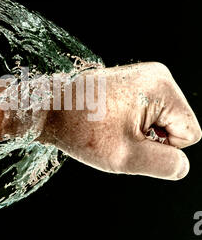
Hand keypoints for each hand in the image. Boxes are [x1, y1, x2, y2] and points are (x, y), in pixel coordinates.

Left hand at [38, 62, 201, 180]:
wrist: (50, 110)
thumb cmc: (81, 130)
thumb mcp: (126, 157)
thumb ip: (166, 164)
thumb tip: (182, 164)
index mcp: (161, 87)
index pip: (189, 133)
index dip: (161, 148)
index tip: (128, 139)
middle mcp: (156, 75)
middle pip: (176, 125)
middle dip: (150, 138)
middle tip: (118, 133)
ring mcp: (143, 76)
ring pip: (162, 121)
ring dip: (140, 132)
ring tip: (112, 126)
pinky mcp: (132, 82)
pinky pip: (148, 113)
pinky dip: (132, 123)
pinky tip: (111, 121)